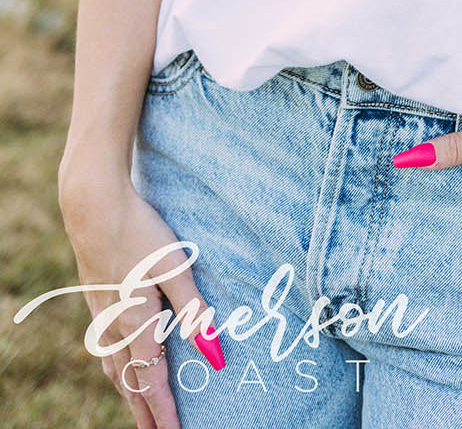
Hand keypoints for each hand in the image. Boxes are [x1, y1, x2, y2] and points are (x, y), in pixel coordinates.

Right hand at [57, 172, 223, 428]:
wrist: (92, 206)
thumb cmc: (139, 232)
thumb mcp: (176, 268)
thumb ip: (195, 310)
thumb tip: (215, 354)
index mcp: (137, 324)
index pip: (153, 381)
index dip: (164, 412)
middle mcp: (115, 326)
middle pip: (129, 382)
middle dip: (144, 411)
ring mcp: (101, 312)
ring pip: (113, 365)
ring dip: (127, 390)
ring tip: (138, 407)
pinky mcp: (95, 296)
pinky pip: (104, 346)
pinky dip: (114, 366)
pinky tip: (116, 358)